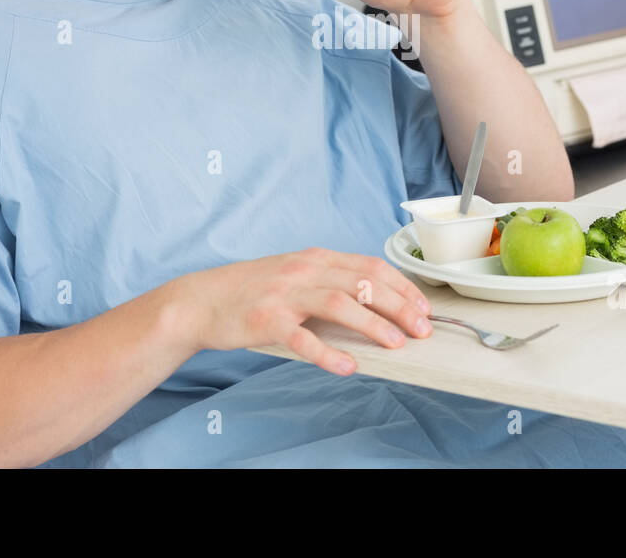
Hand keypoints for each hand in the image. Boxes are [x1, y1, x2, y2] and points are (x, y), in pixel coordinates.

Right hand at [167, 247, 434, 375]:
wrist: (201, 301)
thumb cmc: (252, 291)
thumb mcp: (295, 275)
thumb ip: (331, 282)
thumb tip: (376, 304)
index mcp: (315, 258)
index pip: (371, 265)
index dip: (403, 286)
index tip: (424, 307)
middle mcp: (304, 270)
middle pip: (363, 282)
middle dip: (400, 304)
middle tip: (423, 328)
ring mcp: (285, 294)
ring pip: (340, 303)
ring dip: (373, 323)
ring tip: (397, 343)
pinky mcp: (266, 321)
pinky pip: (303, 338)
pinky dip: (328, 353)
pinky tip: (348, 367)